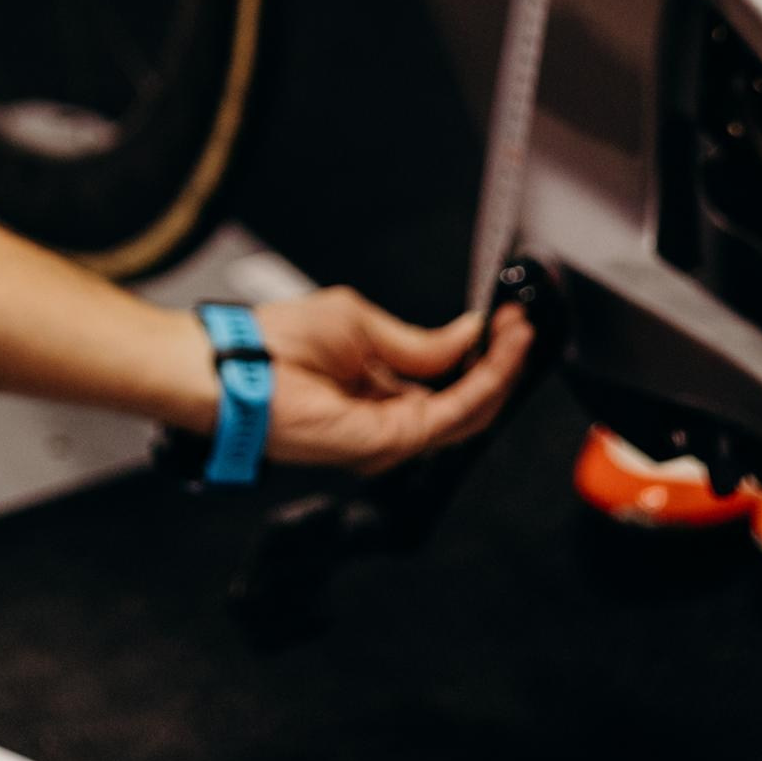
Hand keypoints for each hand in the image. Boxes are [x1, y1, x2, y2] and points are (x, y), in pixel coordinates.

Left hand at [242, 289, 534, 474]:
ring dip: (499, 370)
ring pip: (466, 411)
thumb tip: (467, 335)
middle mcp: (389, 414)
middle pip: (463, 400)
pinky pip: (448, 417)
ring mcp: (390, 432)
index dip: (481, 351)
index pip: (445, 377)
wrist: (238, 372)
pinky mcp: (387, 441)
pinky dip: (480, 385)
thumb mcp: (362, 325)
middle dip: (499, 361)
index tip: (507, 319)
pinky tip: (496, 356)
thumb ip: (419, 344)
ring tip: (517, 333)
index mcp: (380, 386)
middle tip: (523, 325)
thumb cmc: (279, 343)